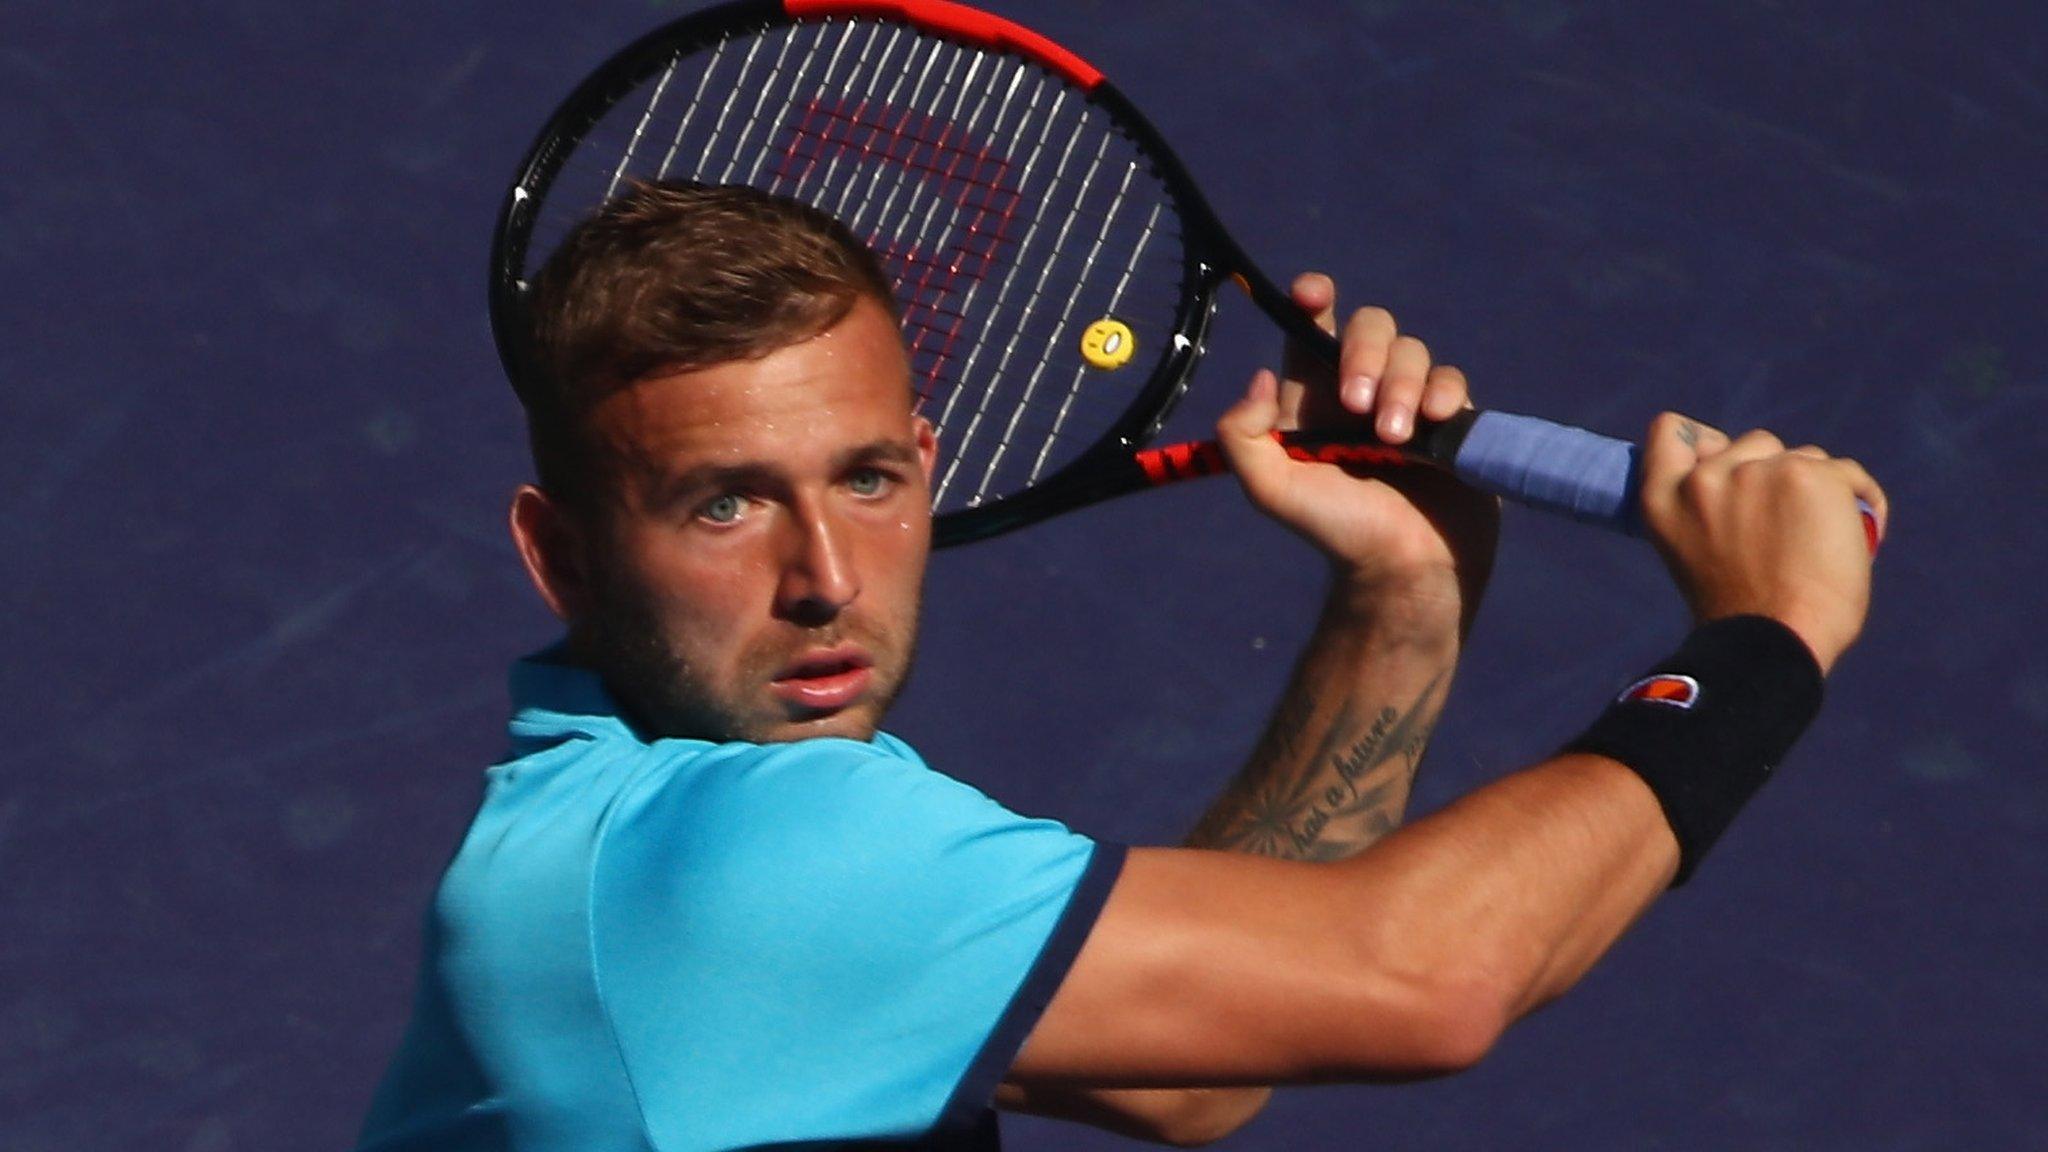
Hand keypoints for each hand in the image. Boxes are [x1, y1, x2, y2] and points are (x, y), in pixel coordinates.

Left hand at [1217, 274, 1498, 621]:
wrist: (1404, 568)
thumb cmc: (1336, 530)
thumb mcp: (1271, 490)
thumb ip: (1243, 436)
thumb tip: (1259, 378)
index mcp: (1314, 395)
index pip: (1312, 328)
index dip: (1314, 299)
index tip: (1315, 294)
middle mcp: (1362, 388)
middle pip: (1370, 326)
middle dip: (1364, 353)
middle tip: (1357, 407)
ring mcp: (1410, 400)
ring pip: (1412, 350)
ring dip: (1401, 387)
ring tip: (1393, 439)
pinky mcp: (1453, 418)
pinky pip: (1452, 378)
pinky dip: (1443, 392)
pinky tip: (1435, 423)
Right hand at [1638, 412, 1887, 673]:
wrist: (1776, 642)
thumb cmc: (1738, 611)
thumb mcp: (1693, 548)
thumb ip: (1707, 507)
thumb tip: (1747, 475)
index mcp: (1663, 500)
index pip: (1670, 431)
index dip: (1703, 441)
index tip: (1725, 464)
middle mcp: (1705, 478)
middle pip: (1753, 444)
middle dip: (1773, 472)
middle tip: (1785, 524)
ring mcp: (1759, 472)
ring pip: (1803, 457)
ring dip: (1816, 487)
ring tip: (1823, 535)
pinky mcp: (1811, 477)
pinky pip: (1845, 473)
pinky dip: (1858, 499)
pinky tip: (1861, 532)